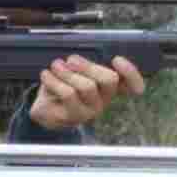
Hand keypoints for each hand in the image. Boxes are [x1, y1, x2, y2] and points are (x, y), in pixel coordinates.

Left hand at [28, 54, 146, 129]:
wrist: (45, 110)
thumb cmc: (64, 87)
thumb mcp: (75, 73)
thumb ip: (81, 66)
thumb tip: (75, 61)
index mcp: (108, 88)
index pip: (131, 84)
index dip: (130, 72)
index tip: (116, 59)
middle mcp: (103, 101)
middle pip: (109, 80)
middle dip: (88, 65)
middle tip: (70, 60)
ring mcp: (90, 111)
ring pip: (87, 86)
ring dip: (68, 72)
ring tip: (55, 65)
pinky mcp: (74, 116)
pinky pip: (68, 94)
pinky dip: (55, 80)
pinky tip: (46, 75)